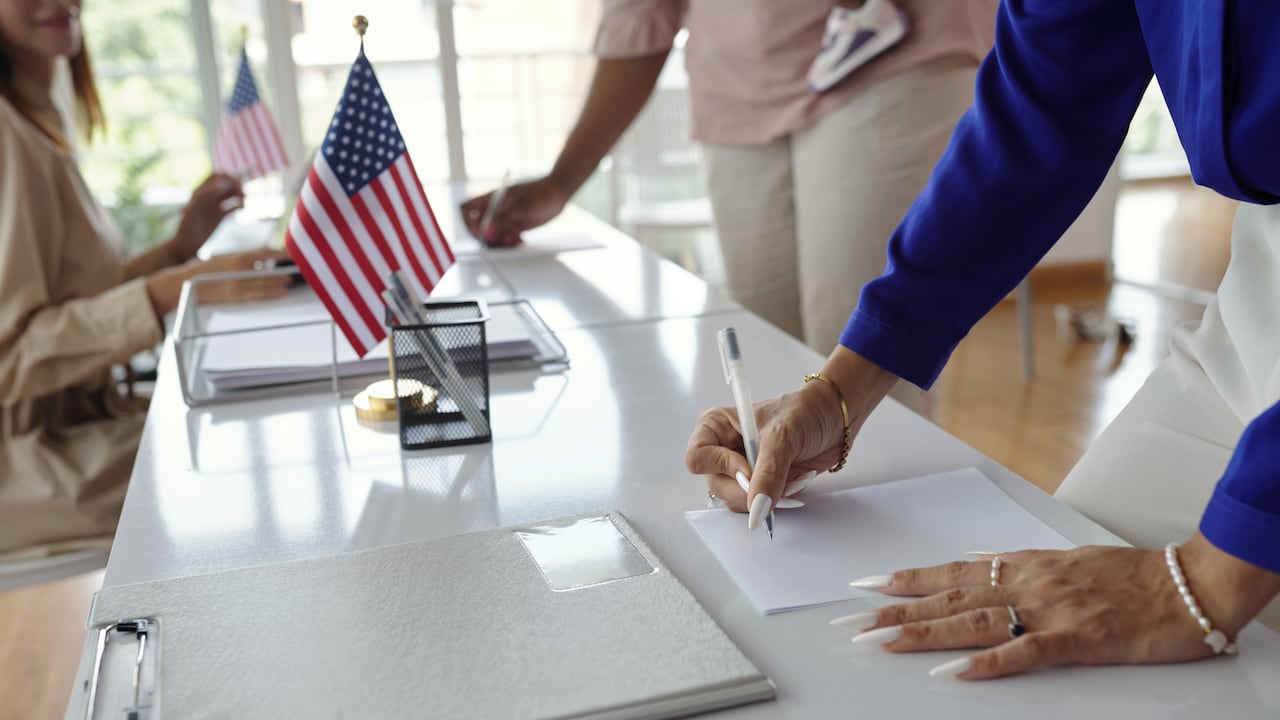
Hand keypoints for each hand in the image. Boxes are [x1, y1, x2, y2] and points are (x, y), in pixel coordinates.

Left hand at [168, 173, 243, 261]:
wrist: (187, 244)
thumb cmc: (187, 226)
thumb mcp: (195, 208)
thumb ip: (207, 194)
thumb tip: (223, 183)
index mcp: (200, 191)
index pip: (215, 177)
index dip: (225, 177)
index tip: (233, 183)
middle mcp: (209, 197)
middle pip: (226, 184)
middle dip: (235, 186)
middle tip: (242, 193)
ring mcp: (215, 206)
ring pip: (231, 195)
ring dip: (239, 195)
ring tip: (244, 202)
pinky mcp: (221, 217)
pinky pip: (233, 207)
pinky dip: (239, 206)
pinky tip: (241, 209)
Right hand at [191, 248, 293, 303]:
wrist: (182, 283)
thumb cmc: (203, 271)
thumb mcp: (224, 258)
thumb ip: (243, 256)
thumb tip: (262, 252)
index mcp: (237, 256)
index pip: (266, 253)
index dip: (281, 254)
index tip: (291, 255)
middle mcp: (240, 268)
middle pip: (269, 268)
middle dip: (283, 270)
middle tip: (295, 271)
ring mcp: (238, 282)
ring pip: (265, 281)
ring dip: (279, 282)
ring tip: (288, 282)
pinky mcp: (234, 295)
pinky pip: (257, 294)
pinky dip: (270, 292)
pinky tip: (279, 292)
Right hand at [459, 177, 569, 246]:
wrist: (558, 193)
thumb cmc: (538, 193)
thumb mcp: (518, 206)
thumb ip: (501, 221)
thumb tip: (486, 234)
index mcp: (491, 199)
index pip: (467, 210)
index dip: (468, 222)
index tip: (478, 232)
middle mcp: (495, 209)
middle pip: (478, 227)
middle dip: (486, 237)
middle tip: (498, 240)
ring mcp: (505, 218)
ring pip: (493, 236)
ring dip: (500, 242)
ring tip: (513, 239)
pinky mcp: (516, 226)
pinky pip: (506, 239)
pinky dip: (510, 243)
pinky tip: (520, 240)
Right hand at [685, 385, 843, 512]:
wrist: (834, 418)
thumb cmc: (805, 411)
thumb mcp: (783, 437)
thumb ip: (768, 473)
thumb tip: (756, 507)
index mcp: (716, 427)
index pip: (697, 458)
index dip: (722, 467)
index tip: (749, 467)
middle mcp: (723, 449)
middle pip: (716, 485)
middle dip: (748, 490)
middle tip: (775, 483)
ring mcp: (741, 468)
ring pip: (736, 500)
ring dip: (767, 496)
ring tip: (792, 476)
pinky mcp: (759, 483)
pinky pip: (758, 505)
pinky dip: (778, 500)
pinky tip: (796, 481)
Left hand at [835, 534, 1279, 678]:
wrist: (1187, 583)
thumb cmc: (1127, 574)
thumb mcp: (1061, 559)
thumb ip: (1014, 563)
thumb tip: (973, 560)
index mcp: (1022, 564)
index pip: (949, 572)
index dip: (904, 579)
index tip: (864, 585)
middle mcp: (1025, 582)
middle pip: (947, 598)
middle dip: (894, 611)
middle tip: (850, 623)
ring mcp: (1048, 610)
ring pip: (971, 621)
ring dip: (922, 633)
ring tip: (880, 643)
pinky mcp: (1075, 639)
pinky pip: (1022, 652)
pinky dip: (985, 662)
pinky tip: (951, 672)